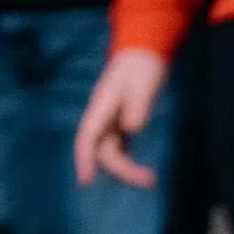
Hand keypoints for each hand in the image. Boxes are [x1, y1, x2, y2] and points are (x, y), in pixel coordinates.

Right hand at [75, 47, 168, 187]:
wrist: (142, 53)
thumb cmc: (142, 67)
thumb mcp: (143, 84)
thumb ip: (138, 105)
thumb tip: (132, 128)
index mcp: (102, 106)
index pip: (87, 136)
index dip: (83, 158)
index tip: (86, 180)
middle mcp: (102, 116)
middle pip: (102, 150)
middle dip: (121, 169)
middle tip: (149, 179)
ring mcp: (110, 120)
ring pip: (110, 151)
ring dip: (126, 168)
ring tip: (150, 179)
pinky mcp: (119, 122)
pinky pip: (118, 146)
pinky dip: (127, 160)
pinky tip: (141, 170)